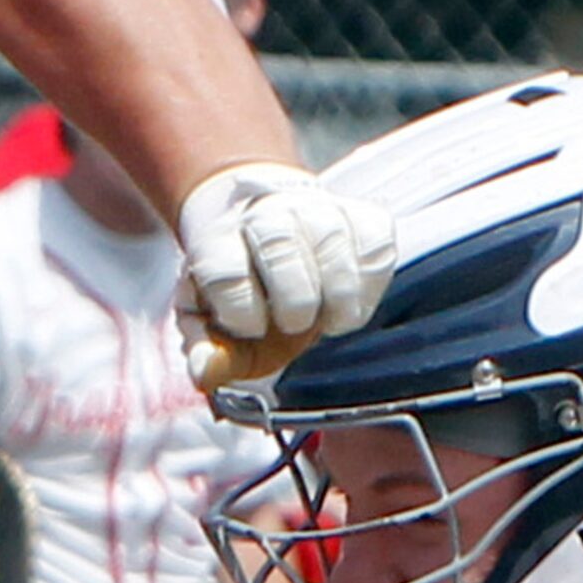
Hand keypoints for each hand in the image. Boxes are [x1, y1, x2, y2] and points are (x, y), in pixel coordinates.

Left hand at [175, 162, 395, 384]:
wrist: (266, 232)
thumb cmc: (242, 287)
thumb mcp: (212, 322)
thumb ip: (206, 348)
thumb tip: (205, 373)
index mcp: (217, 241)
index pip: (224, 271)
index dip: (241, 311)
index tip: (252, 330)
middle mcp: (265, 214)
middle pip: (279, 243)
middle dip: (294, 299)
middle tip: (295, 326)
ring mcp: (318, 209)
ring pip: (334, 240)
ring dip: (338, 295)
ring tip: (329, 321)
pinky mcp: (364, 217)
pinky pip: (376, 246)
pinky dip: (370, 285)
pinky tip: (351, 303)